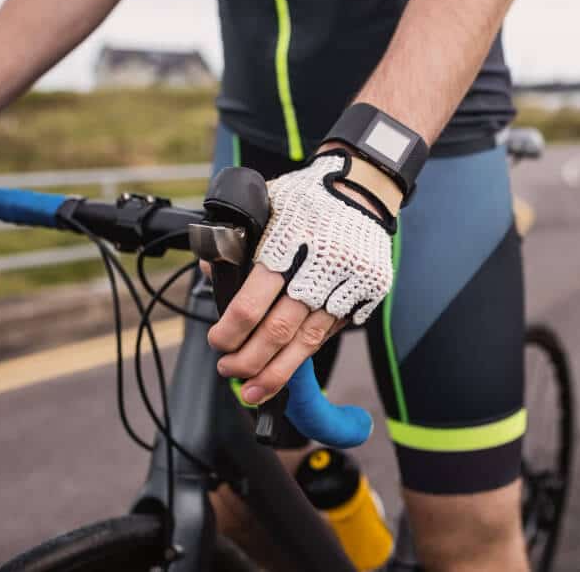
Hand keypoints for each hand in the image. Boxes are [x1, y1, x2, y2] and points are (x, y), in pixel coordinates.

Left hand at [206, 152, 394, 404]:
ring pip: (308, 341)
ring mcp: (348, 284)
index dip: (230, 332)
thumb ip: (236, 240)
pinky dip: (306, 353)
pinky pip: (332, 332)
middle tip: (229, 372)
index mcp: (287, 244)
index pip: (251, 303)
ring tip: (254, 392)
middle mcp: (319, 268)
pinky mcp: (367, 294)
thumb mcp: (265, 205)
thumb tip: (211, 272)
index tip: (218, 343)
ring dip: (278, 372)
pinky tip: (287, 366)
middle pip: (278, 330)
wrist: (364, 188)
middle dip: (248, 360)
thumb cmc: (307, 197)